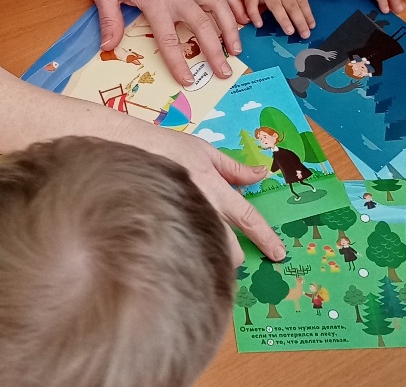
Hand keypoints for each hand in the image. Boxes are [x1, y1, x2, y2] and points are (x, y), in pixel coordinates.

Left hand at [92, 0, 245, 85]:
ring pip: (218, 5)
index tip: (188, 80)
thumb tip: (108, 46)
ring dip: (231, 27)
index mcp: (154, 1)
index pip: (169, 38)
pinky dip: (234, 3)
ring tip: (237, 49)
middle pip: (203, 25)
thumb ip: (109, 20)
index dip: (178, 62)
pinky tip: (242, 17)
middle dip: (215, 50)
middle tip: (224, 72)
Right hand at [151, 128, 284, 263]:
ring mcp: (183, 227)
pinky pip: (187, 255)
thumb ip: (233, 168)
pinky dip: (192, 254)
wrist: (126, 152)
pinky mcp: (164, 236)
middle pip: (232, 250)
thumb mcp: (204, 151)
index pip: (248, 219)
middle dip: (236, 253)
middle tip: (229, 245)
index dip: (266, 238)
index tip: (279, 254)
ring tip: (204, 245)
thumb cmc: (166, 148)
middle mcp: (203, 212)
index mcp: (215, 190)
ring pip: (210, 257)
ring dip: (214, 255)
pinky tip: (185, 247)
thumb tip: (261, 174)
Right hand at [235, 0, 322, 38]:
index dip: (308, 13)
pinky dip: (254, 14)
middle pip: (291, 5)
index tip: (312, 25)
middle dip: (299, 20)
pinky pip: (252, 4)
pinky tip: (259, 24)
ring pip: (275, 6)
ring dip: (282, 19)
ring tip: (289, 31)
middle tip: (305, 34)